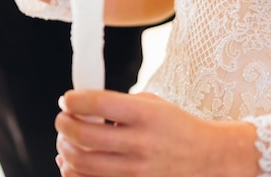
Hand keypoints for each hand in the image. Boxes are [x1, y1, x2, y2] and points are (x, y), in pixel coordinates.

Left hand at [55, 90, 260, 176]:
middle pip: (84, 136)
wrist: (208, 158)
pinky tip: (71, 161)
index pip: (99, 104)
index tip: (66, 100)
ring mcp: (138, 171)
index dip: (74, 101)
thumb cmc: (173, 126)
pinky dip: (73, 172)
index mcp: (146, 116)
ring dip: (64, 148)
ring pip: (82, 164)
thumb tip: (75, 108)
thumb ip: (114, 103)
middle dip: (63, 125)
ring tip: (66, 140)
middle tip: (62, 119)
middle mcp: (141, 144)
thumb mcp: (150, 104)